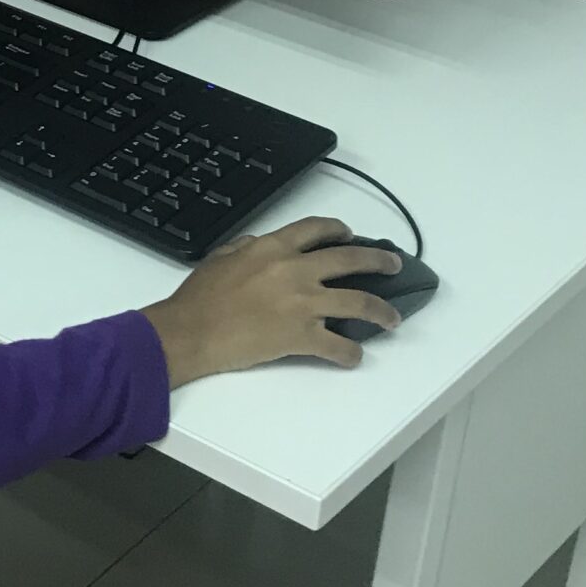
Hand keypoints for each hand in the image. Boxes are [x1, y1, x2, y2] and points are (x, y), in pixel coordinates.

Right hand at [141, 216, 399, 387]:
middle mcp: (295, 270)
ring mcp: (303, 303)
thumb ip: (245, 247)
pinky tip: (355, 357)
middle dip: (378, 261)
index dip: (338, 230)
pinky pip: (337, 346)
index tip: (350, 235)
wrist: (192, 331)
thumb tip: (259, 246)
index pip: (316, 229)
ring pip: (358, 302)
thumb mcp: (220, 257)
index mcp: (273, 247)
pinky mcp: (302, 336)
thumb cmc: (199, 296)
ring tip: (393, 318)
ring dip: (381, 310)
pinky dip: (350, 353)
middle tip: (393, 265)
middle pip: (350, 260)